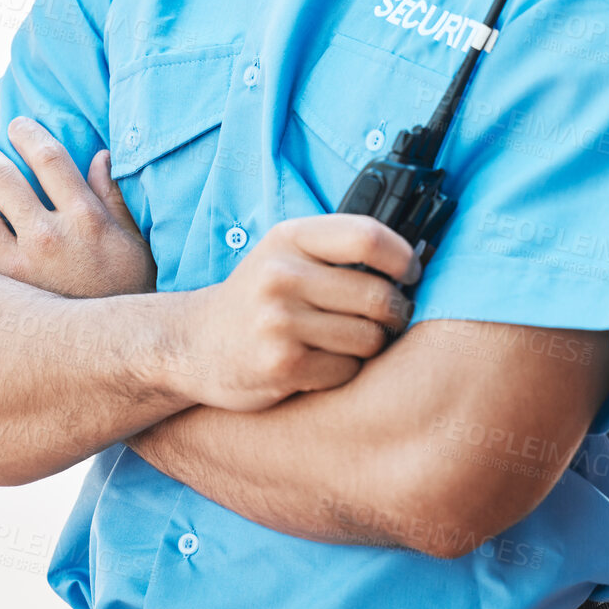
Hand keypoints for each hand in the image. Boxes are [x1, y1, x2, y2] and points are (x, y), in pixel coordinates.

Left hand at [0, 116, 156, 299]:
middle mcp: (48, 236)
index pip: (50, 158)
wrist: (111, 349)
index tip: (17, 124)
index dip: (30, 134)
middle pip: (4, 179)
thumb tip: (100, 156)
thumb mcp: (132, 240)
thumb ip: (114, 197)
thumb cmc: (127, 290)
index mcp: (85, 217)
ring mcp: (18, 265)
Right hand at [185, 214, 420, 412]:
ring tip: (347, 340)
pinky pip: (348, 370)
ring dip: (370, 344)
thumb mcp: (285, 255)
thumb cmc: (256, 298)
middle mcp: (282, 276)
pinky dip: (345, 371)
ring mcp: (279, 322)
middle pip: (378, 295)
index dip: (403, 258)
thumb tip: (415, 260)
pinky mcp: (282, 366)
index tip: (410, 274)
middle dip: (396, 312)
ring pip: (369, 338)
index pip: (368, 237)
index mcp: (290, 238)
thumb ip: (338, 250)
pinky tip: (321, 362)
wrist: (194, 344)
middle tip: (389, 317)